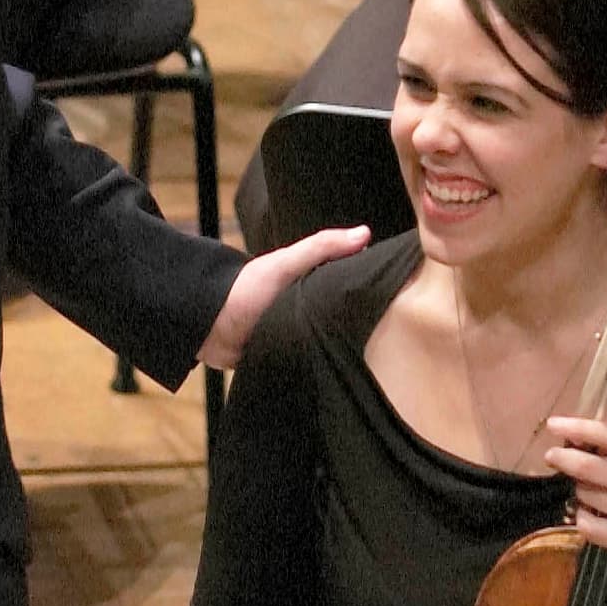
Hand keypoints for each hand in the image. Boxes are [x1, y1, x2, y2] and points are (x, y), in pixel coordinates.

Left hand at [202, 225, 371, 369]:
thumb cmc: (247, 288)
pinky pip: (309, 366)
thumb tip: (365, 233)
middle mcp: (307, 310)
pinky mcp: (287, 360)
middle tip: (384, 334)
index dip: (367, 288)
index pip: (348, 285)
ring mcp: (297, 336)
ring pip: (327, 342)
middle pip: (341, 317)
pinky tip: (335, 373)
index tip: (395, 294)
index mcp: (311, 284)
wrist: (210, 326)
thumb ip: (323, 247)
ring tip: (365, 357)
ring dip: (336, 348)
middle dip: (355, 324)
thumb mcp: (287, 262)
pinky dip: (317, 367)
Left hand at [542, 415, 606, 604]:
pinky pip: (588, 525)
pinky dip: (582, 516)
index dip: (581, 428)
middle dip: (565, 459)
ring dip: (579, 489)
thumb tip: (574, 438)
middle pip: (593, 468)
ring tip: (588, 489)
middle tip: (552, 455)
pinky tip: (590, 512)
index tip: (555, 424)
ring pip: (587, 495)